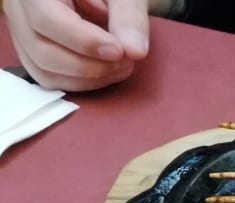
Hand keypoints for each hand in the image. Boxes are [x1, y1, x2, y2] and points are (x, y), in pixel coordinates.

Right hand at [3, 0, 149, 90]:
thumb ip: (128, 16)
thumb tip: (134, 51)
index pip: (45, 17)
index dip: (83, 41)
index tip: (118, 51)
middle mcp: (19, 8)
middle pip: (41, 50)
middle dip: (89, 66)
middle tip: (126, 61)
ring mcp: (22, 31)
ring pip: (44, 69)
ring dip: (88, 78)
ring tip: (121, 66)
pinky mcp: (32, 51)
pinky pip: (49, 77)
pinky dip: (81, 82)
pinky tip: (107, 72)